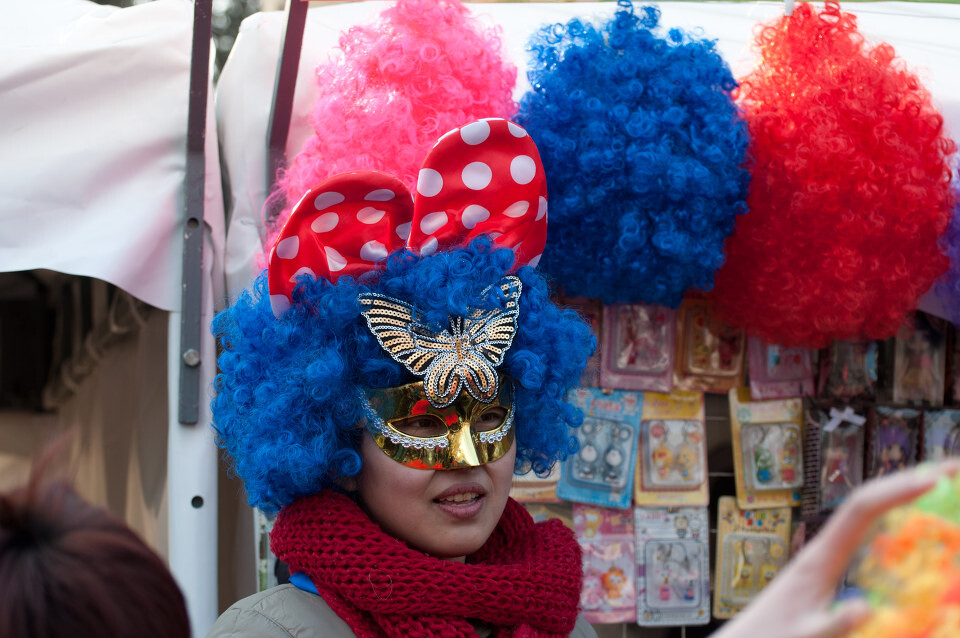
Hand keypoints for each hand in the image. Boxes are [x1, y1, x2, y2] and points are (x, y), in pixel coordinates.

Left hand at [711, 461, 959, 637]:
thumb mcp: (805, 637)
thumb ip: (833, 625)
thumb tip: (863, 607)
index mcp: (821, 557)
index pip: (862, 510)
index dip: (896, 491)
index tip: (934, 480)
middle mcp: (824, 548)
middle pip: (869, 503)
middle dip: (907, 483)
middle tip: (952, 471)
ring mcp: (826, 556)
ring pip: (868, 516)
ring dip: (902, 497)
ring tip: (943, 484)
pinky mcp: (829, 570)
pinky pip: (865, 535)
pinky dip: (891, 520)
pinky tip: (913, 521)